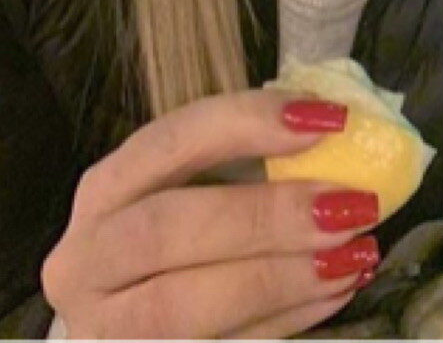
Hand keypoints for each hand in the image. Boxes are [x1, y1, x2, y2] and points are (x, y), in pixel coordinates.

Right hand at [42, 88, 381, 337]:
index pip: (168, 141)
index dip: (246, 123)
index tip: (328, 120)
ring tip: (354, 256)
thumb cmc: (179, 245)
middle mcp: (87, 262)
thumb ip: (250, 161)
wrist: (134, 329)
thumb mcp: (196, 191)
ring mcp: (106, 331)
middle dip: (265, 216)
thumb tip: (335, 125)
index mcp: (103, 194)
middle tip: (352, 206)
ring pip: (180, 306)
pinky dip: (286, 321)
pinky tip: (335, 293)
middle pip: (164, 230)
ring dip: (280, 279)